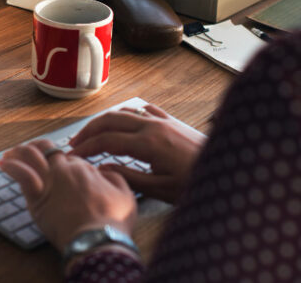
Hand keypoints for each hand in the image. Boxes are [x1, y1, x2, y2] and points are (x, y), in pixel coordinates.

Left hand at [0, 139, 136, 251]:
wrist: (96, 239)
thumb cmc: (112, 221)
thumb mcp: (125, 194)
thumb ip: (115, 177)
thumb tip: (105, 170)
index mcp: (85, 168)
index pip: (67, 157)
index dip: (62, 160)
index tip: (58, 164)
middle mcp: (65, 170)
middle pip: (47, 150)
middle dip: (37, 148)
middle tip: (30, 150)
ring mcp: (50, 181)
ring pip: (31, 157)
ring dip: (19, 152)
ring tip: (11, 153)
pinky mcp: (37, 197)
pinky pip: (21, 174)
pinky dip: (11, 166)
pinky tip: (4, 163)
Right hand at [69, 105, 205, 203]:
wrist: (228, 169)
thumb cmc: (195, 183)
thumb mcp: (161, 188)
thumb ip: (129, 177)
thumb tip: (103, 169)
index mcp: (148, 143)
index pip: (106, 140)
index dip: (86, 148)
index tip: (73, 156)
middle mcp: (153, 126)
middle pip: (111, 119)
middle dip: (89, 129)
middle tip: (75, 143)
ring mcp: (163, 121)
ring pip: (126, 112)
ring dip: (106, 121)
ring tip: (93, 133)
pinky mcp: (172, 122)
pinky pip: (144, 110)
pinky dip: (128, 114)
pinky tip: (125, 120)